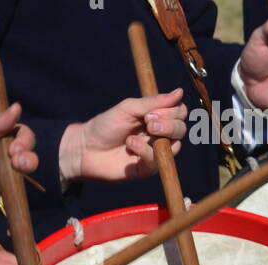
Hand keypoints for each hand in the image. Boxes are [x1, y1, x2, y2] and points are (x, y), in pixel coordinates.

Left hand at [59, 90, 187, 182]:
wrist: (86, 148)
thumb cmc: (106, 125)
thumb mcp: (129, 108)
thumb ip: (154, 102)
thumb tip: (180, 92)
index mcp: (156, 117)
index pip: (179, 113)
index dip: (172, 111)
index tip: (152, 111)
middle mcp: (158, 135)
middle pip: (181, 129)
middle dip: (169, 124)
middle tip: (148, 122)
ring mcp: (153, 152)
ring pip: (175, 146)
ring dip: (162, 136)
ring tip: (144, 131)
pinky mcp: (145, 169)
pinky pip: (156, 162)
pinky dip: (146, 151)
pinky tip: (131, 146)